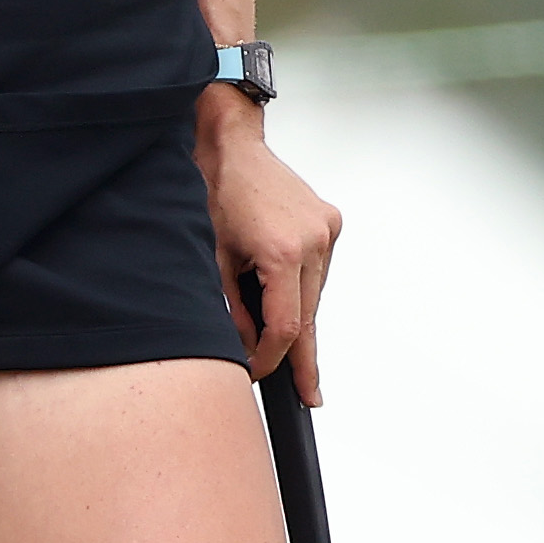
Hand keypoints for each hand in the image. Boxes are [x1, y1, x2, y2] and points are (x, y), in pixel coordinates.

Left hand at [200, 90, 343, 401]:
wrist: (234, 147)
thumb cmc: (217, 193)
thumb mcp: (213, 259)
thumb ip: (231, 308)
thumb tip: (244, 345)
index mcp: (283, 251)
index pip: (286, 326)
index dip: (272, 358)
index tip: (258, 373)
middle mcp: (314, 240)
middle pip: (308, 316)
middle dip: (299, 355)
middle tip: (308, 395)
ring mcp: (326, 229)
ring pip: (316, 295)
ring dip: (298, 318)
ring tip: (278, 340)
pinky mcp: (330, 221)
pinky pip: (318, 271)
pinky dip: (302, 289)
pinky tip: (284, 291)